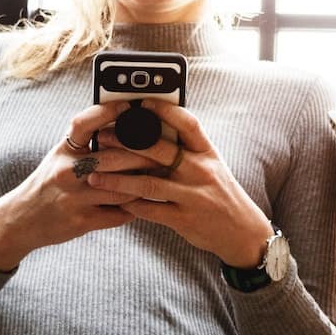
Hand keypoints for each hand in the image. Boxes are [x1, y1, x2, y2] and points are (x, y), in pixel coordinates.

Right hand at [0, 102, 146, 269]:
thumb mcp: (60, 155)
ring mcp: (74, 198)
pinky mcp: (82, 221)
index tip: (130, 106)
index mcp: (63, 150)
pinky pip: (119, 213)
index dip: (108, 111)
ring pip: (123, 188)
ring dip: (144, 184)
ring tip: (162, 178)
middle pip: (115, 158)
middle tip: (166, 151)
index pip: (84, 123)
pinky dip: (135, 208)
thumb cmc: (49, 182)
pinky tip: (146, 203)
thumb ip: (87, 143)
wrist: (22, 219)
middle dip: (145, 155)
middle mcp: (66, 171)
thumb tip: (126, 125)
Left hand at [86, 104, 272, 267]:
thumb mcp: (211, 165)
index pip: (187, 124)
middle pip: (158, 150)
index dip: (164, 111)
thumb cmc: (219, 193)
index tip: (141, 103)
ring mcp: (193, 196)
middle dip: (125, 143)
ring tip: (94, 176)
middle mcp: (201, 170)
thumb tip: (152, 130)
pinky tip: (112, 200)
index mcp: (208, 152)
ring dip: (116, 179)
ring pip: (147, 183)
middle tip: (101, 139)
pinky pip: (149, 209)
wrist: (241, 231)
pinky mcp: (184, 219)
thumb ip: (186, 150)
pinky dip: (129, 204)